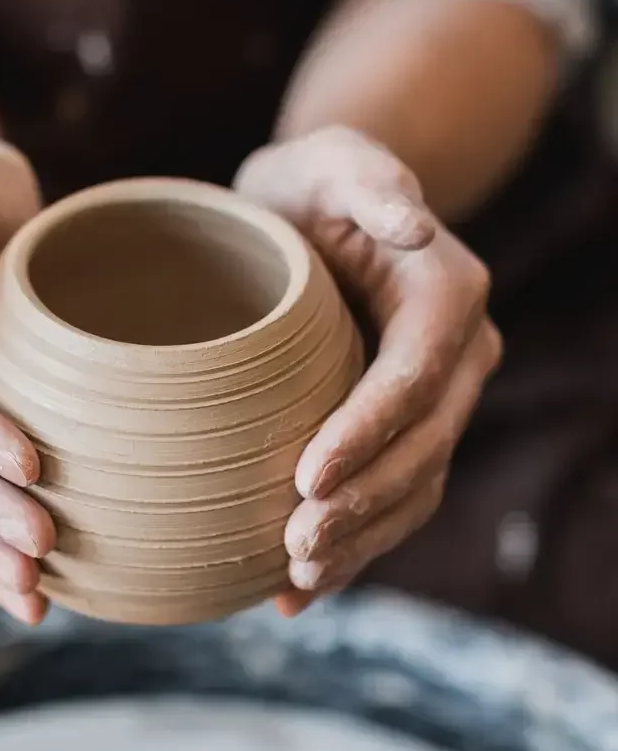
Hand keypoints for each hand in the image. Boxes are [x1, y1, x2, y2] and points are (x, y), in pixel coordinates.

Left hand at [234, 126, 501, 615]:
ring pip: (412, 488)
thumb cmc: (310, 187)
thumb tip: (412, 224)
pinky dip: (350, 547)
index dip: (369, 433)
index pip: (415, 378)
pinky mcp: (398, 431)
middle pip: (422, 447)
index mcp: (446, 295)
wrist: (309, 221)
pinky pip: (388, 498)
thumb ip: (366, 180)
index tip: (306, 477)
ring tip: (295, 576)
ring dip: (360, 541)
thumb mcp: (330, 161)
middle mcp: (455, 356)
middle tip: (294, 545)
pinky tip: (294, 589)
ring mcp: (433, 402)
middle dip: (363, 503)